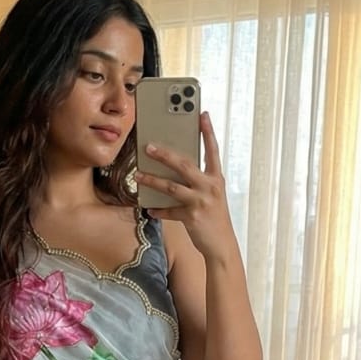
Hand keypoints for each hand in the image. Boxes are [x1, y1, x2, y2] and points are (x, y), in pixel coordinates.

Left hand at [135, 112, 239, 264]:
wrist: (222, 245)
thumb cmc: (215, 218)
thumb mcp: (212, 195)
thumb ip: (198, 181)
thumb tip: (175, 168)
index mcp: (216, 178)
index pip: (213, 150)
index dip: (208, 132)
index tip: (202, 114)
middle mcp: (210, 187)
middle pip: (184, 165)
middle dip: (165, 155)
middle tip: (148, 146)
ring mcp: (201, 202)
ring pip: (171, 186)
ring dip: (152, 180)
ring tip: (138, 175)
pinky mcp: (191, 217)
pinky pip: (170, 211)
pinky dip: (158, 210)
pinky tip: (149, 208)